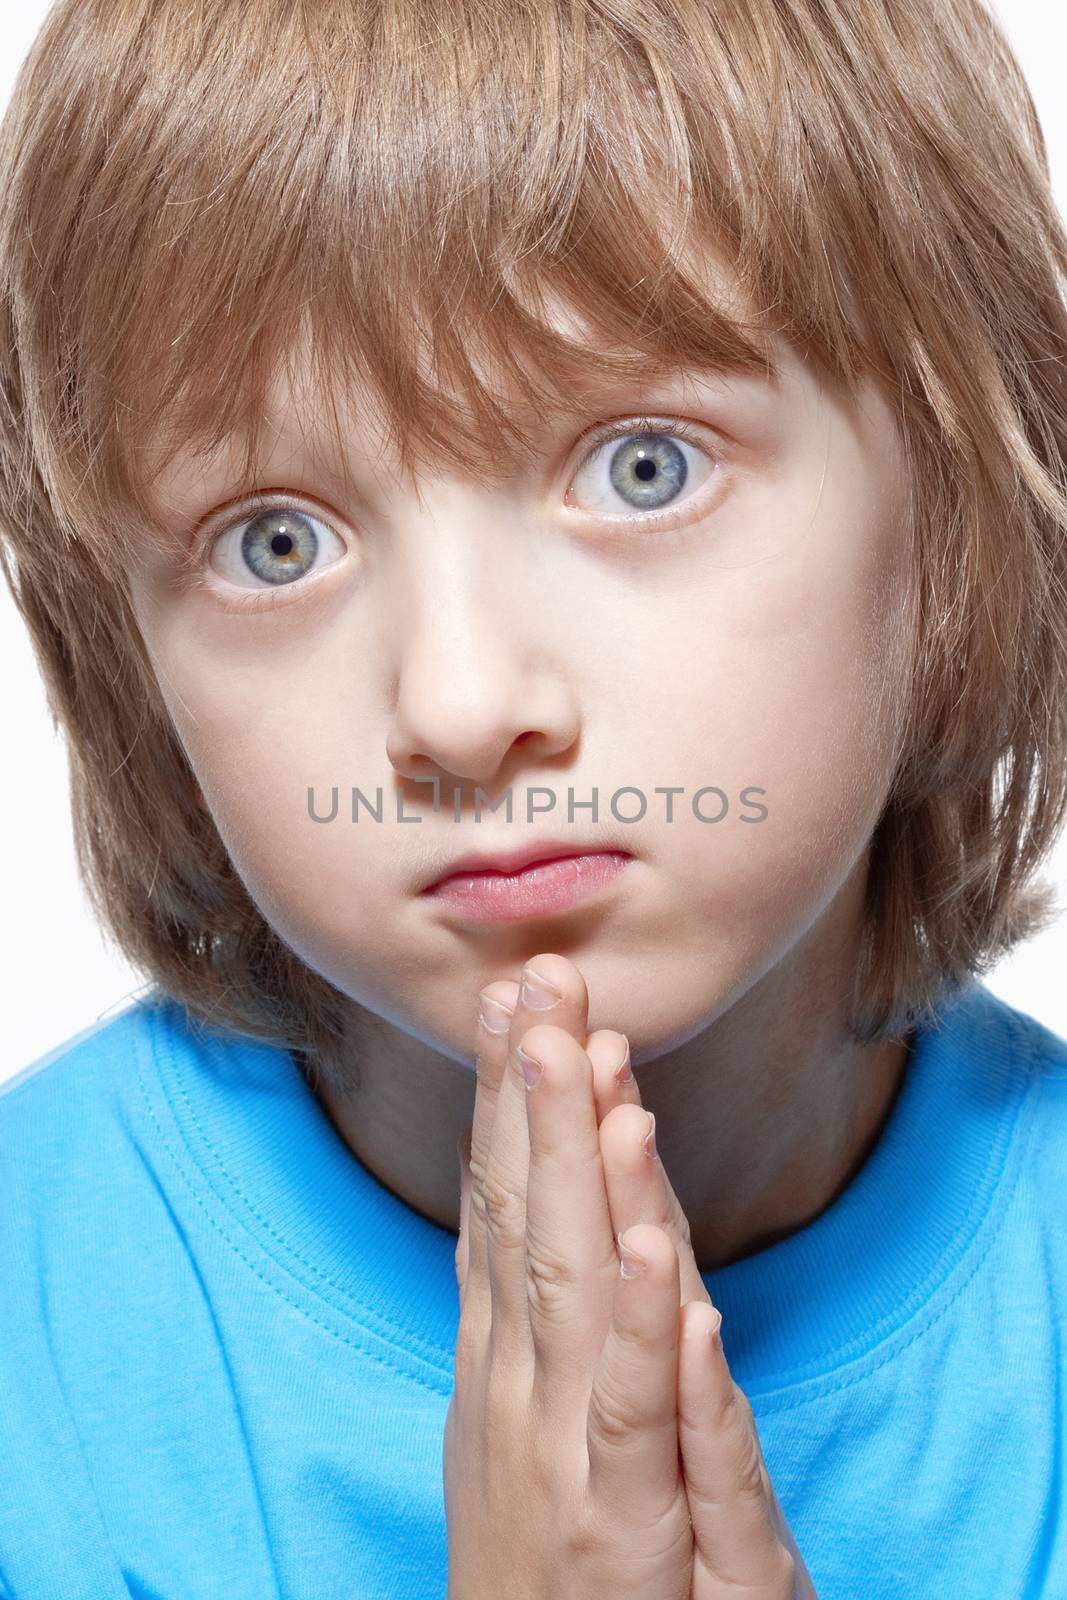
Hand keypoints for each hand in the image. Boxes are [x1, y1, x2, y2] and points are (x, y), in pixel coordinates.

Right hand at [446, 950, 815, 1598]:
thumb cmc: (548, 1559)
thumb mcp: (523, 1420)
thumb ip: (534, 1312)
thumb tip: (525, 1196)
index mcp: (502, 1359)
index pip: (495, 1202)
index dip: (502, 1099)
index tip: (510, 1002)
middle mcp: (524, 1387)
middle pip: (526, 1216)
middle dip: (532, 1092)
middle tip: (538, 978)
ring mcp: (568, 1452)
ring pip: (576, 1287)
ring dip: (580, 1170)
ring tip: (589, 1059)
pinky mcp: (627, 1528)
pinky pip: (640, 1417)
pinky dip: (647, 1334)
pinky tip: (657, 1254)